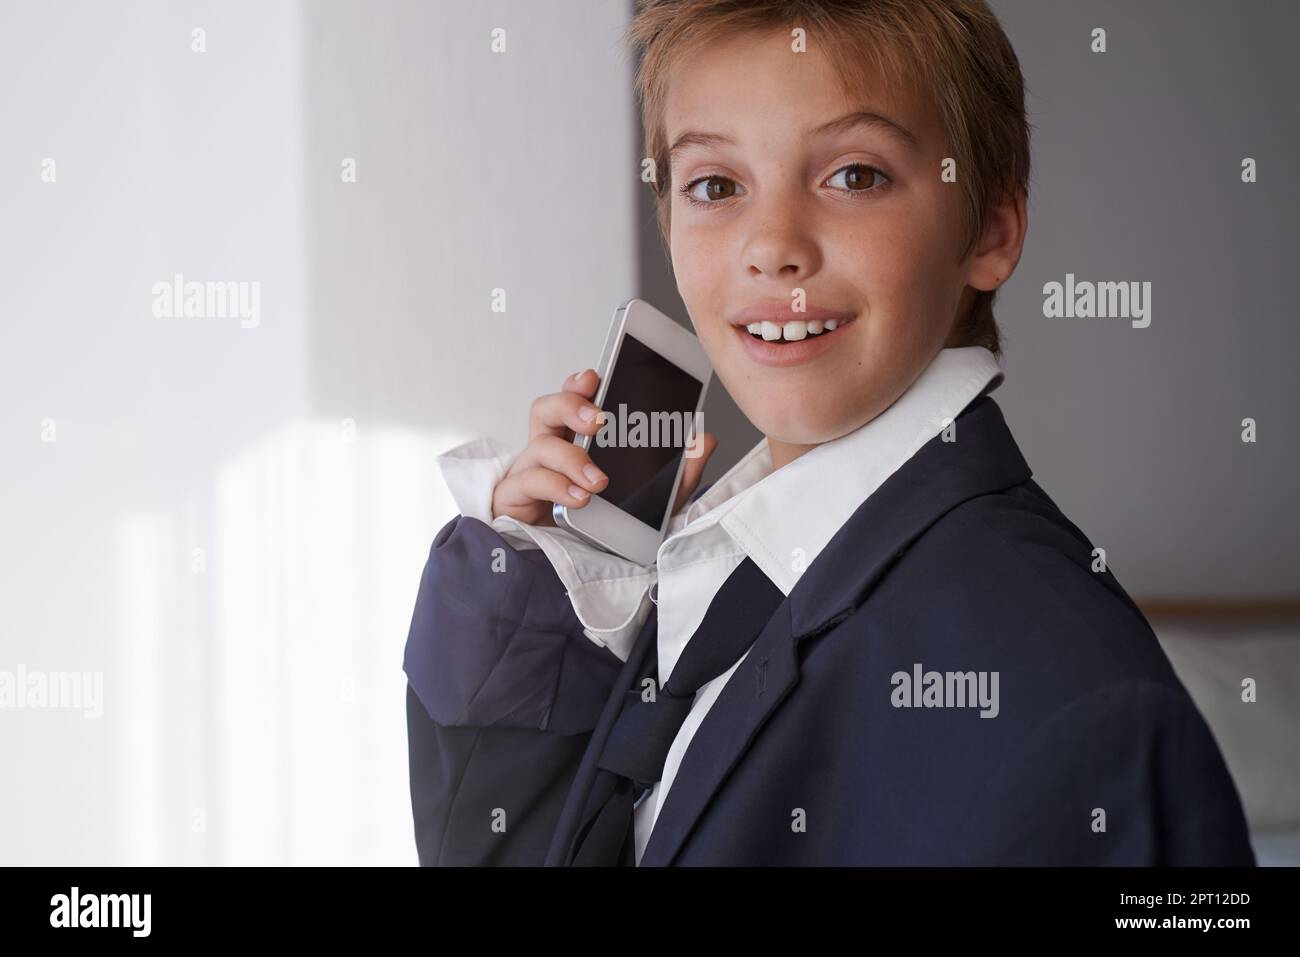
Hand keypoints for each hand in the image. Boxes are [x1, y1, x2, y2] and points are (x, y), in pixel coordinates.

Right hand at [490, 369, 716, 525]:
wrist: (576, 570)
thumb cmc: (603, 526)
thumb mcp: (653, 499)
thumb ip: (679, 473)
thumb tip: (705, 440)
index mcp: (576, 440)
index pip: (572, 400)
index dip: (578, 384)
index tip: (594, 377)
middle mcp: (549, 450)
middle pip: (546, 410)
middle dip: (570, 406)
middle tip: (599, 420)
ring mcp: (529, 472)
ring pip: (539, 445)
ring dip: (571, 457)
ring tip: (598, 479)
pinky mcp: (516, 499)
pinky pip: (529, 483)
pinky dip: (556, 487)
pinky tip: (578, 497)